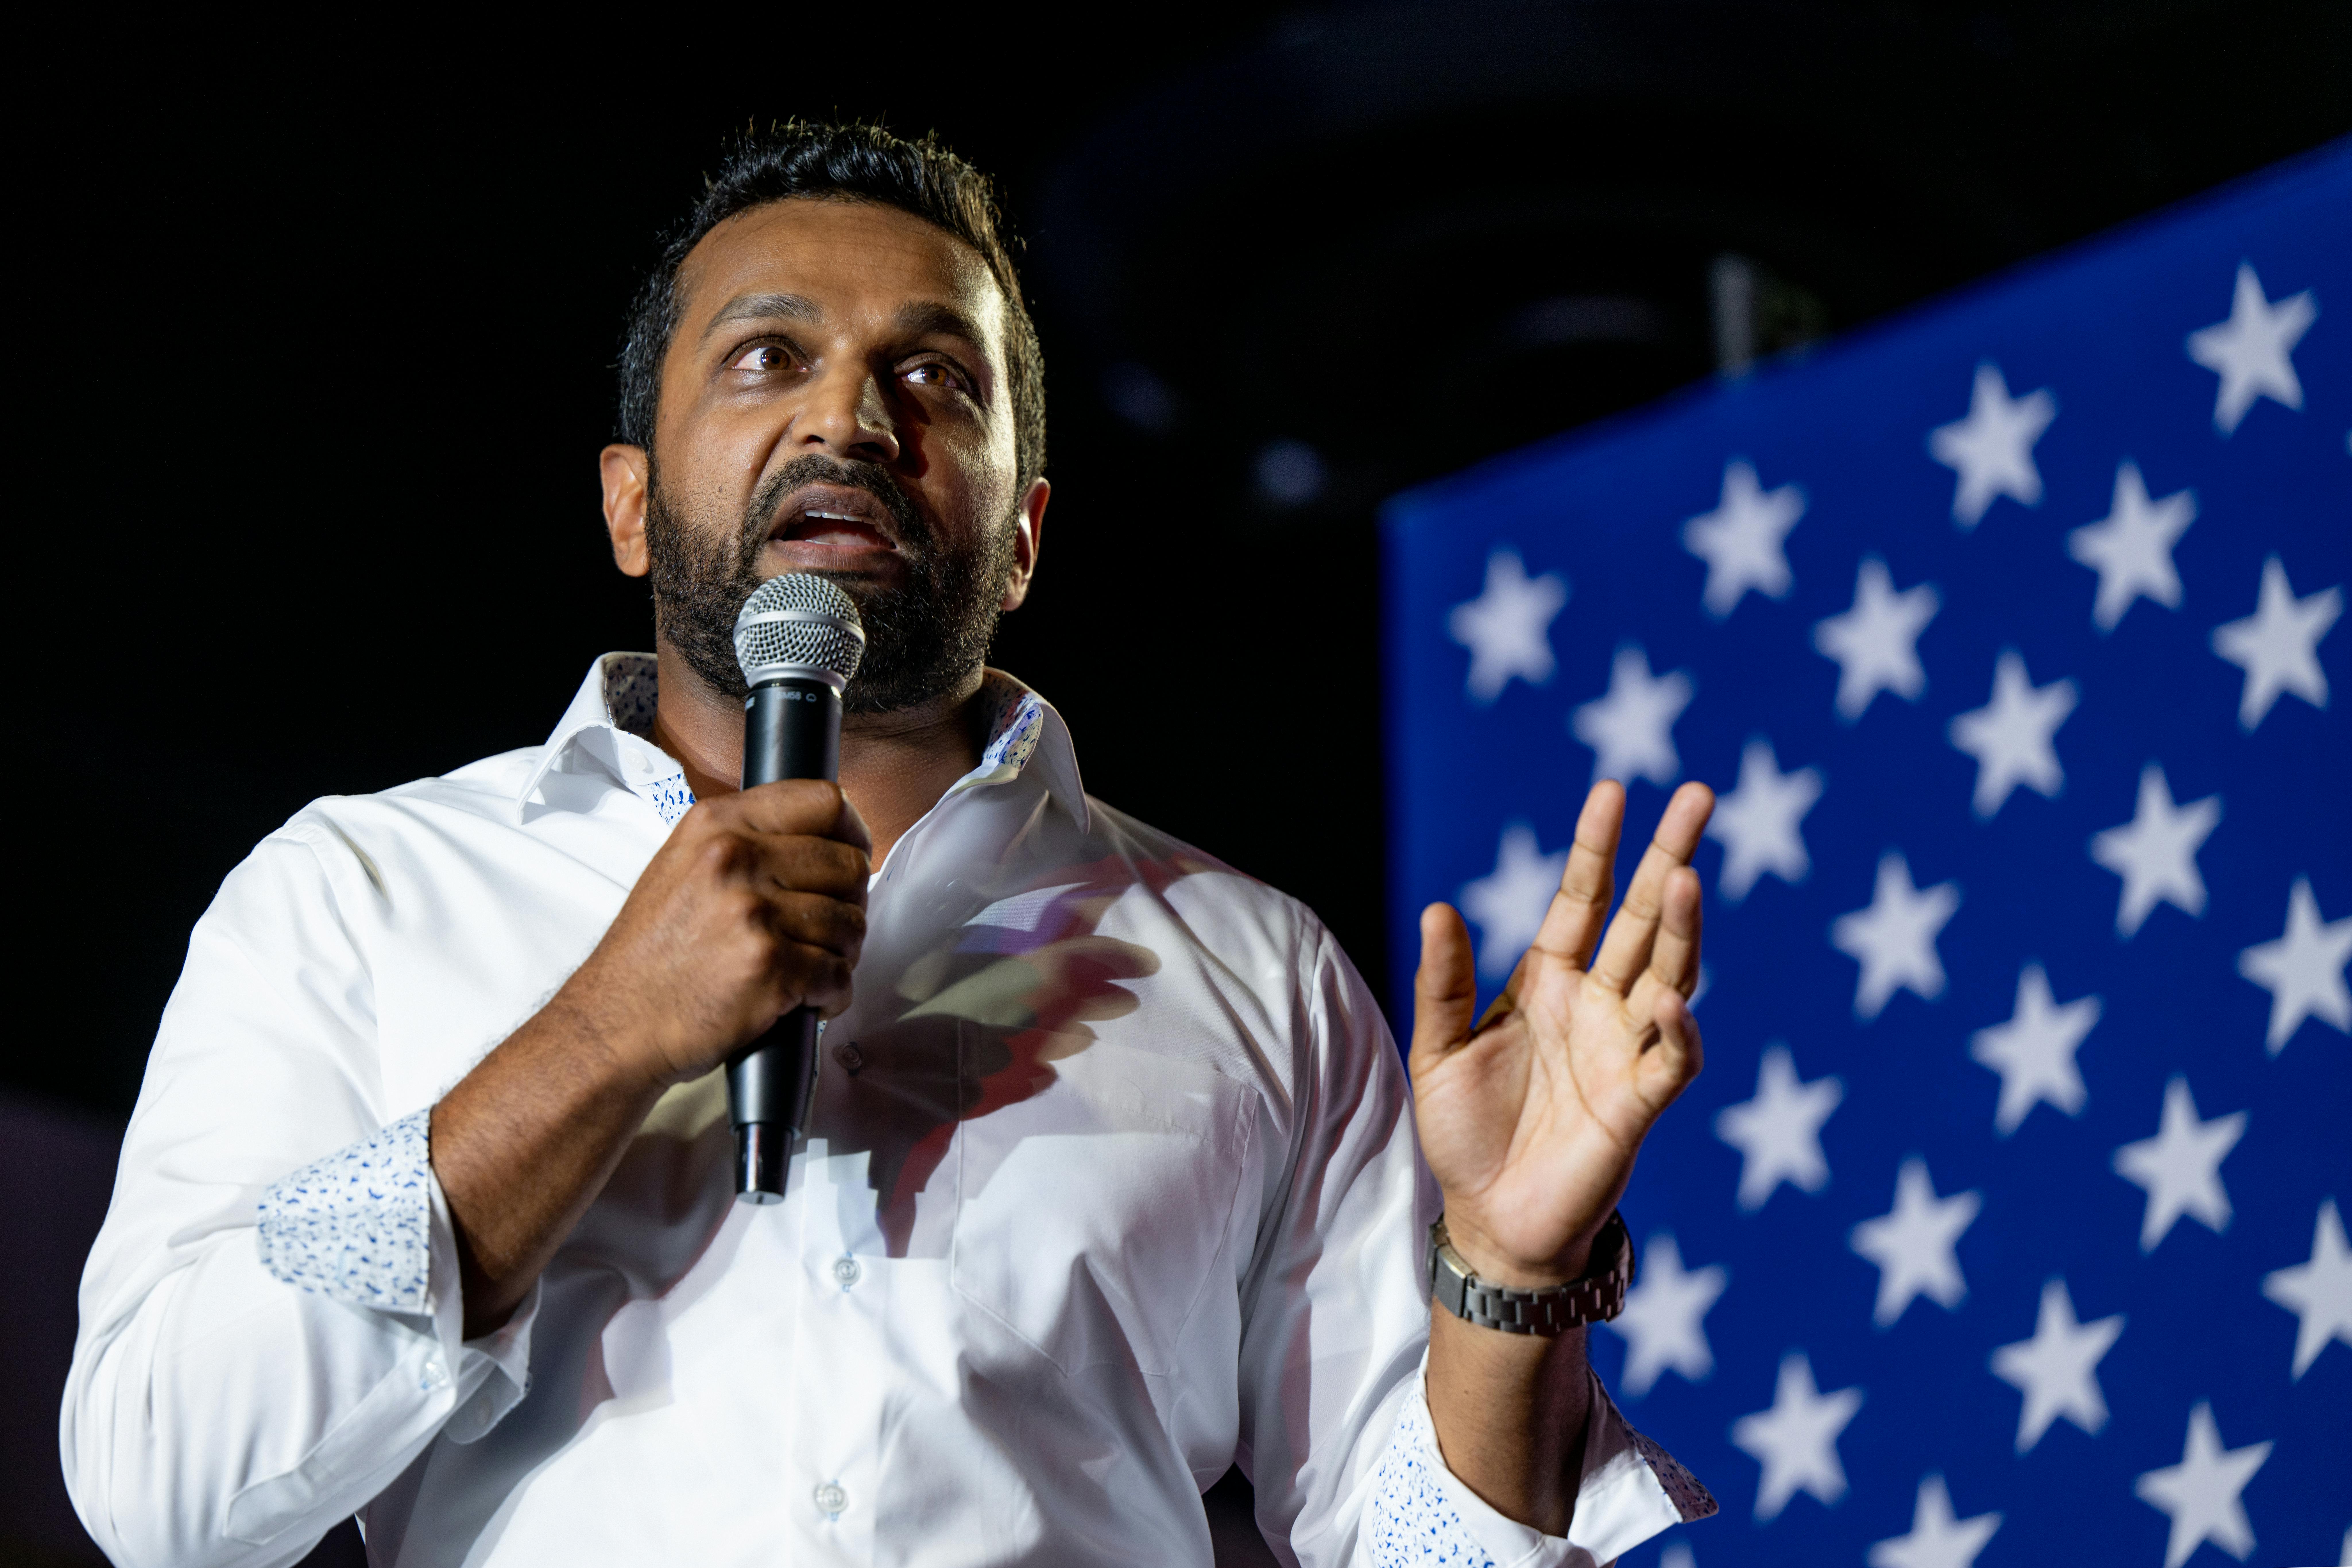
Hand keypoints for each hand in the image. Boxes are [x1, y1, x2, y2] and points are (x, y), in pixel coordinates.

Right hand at [557, 779, 871, 1088]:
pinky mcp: (770, 967)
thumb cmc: (652, 954)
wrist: (617, 1021)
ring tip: (812, 966)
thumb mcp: (685, 865)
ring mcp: (754, 913)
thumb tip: (821, 841)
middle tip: (829, 928)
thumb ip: (747, 842)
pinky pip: (839, 975)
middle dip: (851, 902)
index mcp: (718, 824)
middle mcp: (736, 859)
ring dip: (843, 952)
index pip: (824, 802)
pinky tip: (808, 999)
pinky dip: (833, 994)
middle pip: (848, 864)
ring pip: (850, 923)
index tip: (853, 854)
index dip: (852, 833)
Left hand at [1410, 780, 1712, 1285]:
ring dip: (1680, 927)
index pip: (1582, 898)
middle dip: (1670, 857)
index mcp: (1549, 982)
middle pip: (1642, 917)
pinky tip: (1670, 1002)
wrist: (1489, 1218)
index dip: (1599, 847)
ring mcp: (1624, 1049)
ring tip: (1685, 875)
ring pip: (1669, 973)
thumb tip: (1437, 907)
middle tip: (1699, 795)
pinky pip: (1671, 1058)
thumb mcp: (1438, 1050)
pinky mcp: (1639, 1103)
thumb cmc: (1466, 1134)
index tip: (1614, 790)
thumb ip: (1443, 983)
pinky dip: (1676, 1030)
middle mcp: (1597, 1004)